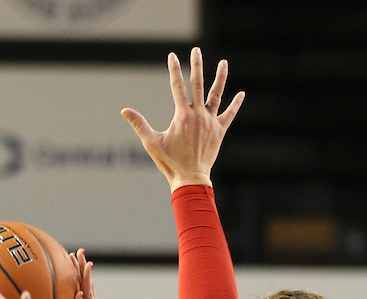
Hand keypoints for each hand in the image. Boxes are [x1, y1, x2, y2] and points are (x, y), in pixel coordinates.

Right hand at [121, 47, 243, 190]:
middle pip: (198, 84)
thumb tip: (124, 110)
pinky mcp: (219, 131)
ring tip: (224, 62)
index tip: (172, 56)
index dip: (173, 70)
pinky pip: (229, 114)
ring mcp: (210, 122)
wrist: (190, 179)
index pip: (177, 86)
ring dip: (220, 77)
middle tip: (196, 50)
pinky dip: (236, 104)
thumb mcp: (152, 143)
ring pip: (216, 95)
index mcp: (182, 115)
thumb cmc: (169, 163)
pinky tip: (241, 93)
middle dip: (196, 65)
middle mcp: (198, 115)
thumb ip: (139, 124)